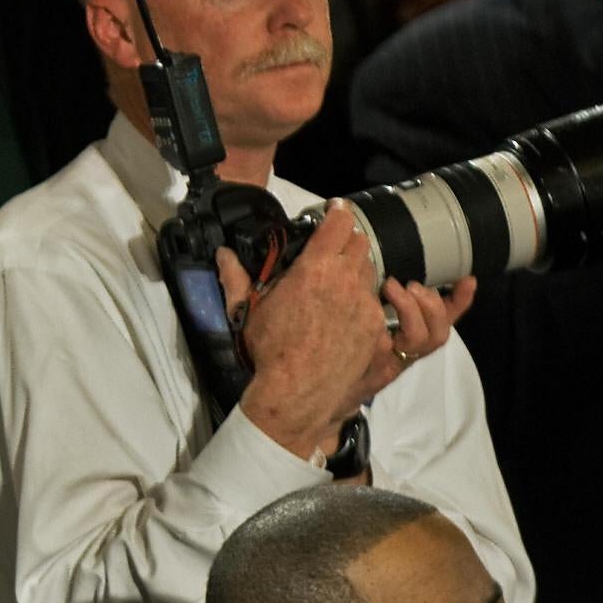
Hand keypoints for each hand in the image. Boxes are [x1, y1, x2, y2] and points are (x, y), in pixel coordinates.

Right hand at [232, 202, 407, 459]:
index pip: (337, 226)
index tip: (338, 209)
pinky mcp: (377, 329)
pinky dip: (373, 302)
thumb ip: (236, 278)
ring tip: (347, 282)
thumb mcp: (248, 311)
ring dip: (361, 273)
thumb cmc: (269, 351)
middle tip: (339, 247)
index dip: (339, 213)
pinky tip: (361, 310)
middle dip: (350, 243)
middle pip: (359, 246)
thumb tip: (221, 256)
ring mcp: (366, 305)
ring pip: (373, 274)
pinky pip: (381, 305)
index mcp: (314, 269)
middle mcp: (345, 281)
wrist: (297, 392)